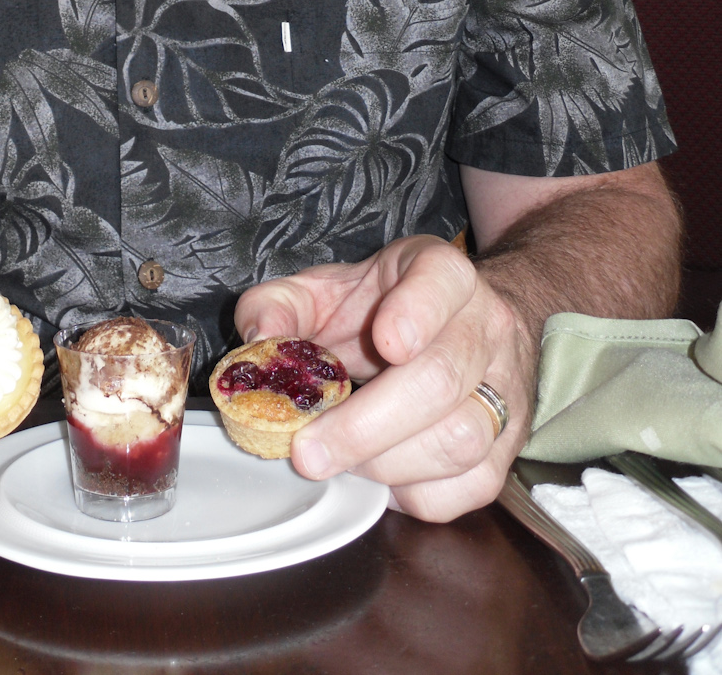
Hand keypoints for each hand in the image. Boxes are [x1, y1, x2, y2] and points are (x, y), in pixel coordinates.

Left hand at [235, 237, 534, 521]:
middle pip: (442, 378)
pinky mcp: (507, 447)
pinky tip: (380, 478)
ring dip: (387, 465)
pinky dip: (417, 494)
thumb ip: (279, 305)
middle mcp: (485, 327)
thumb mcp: (324, 289)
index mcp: (441, 274)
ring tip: (338, 464)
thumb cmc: (380, 307)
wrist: (455, 322)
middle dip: (368, 425)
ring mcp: (505, 389)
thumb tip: (259, 339)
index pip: (443, 280)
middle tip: (309, 451)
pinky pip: (472, 486)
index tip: (385, 342)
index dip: (417, 311)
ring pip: (463, 439)